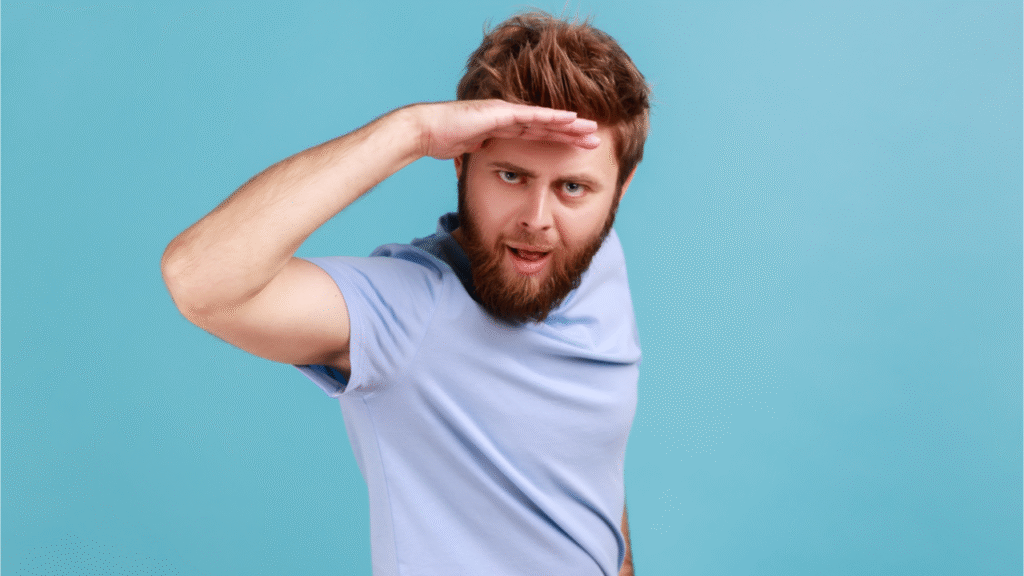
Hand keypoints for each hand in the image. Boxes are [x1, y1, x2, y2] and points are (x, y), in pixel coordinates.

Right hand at [407, 99, 600, 159]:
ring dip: (570, 125)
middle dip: (572, 133)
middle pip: (548, 126)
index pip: (539, 135)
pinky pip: (532, 116)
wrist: (426, 130)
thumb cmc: (443, 140)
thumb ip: (482, 150)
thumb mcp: (471, 151)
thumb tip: (484, 154)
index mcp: (504, 128)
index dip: (560, 140)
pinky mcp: (501, 113)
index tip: (579, 148)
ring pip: (546, 120)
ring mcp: (506, 113)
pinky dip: (552, 117)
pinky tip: (570, 119)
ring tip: (592, 129)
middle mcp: (509, 118)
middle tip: (595, 139)